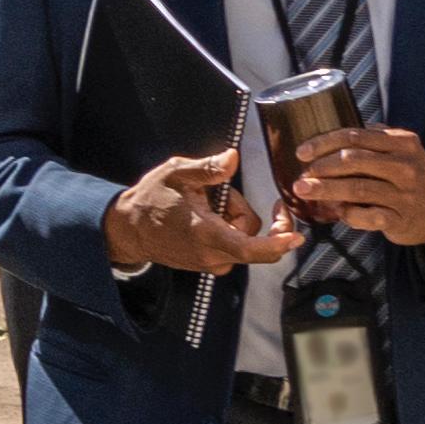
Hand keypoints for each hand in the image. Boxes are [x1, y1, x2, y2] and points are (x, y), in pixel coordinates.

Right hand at [105, 146, 296, 280]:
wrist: (129, 229)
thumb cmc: (151, 200)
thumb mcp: (176, 173)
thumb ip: (207, 168)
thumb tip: (232, 158)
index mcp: (206, 233)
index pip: (250, 247)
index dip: (277, 243)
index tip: (296, 236)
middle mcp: (211, 255)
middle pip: (254, 241)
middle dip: (246, 213)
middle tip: (223, 193)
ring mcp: (210, 263)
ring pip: (243, 241)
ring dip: (234, 220)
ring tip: (205, 204)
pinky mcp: (208, 265)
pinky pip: (233, 247)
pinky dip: (228, 229)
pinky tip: (206, 216)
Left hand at [291, 123, 424, 251]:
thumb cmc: (417, 176)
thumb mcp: (405, 149)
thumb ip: (376, 138)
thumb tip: (336, 132)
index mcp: (401, 143)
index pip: (355, 137)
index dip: (324, 142)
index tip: (302, 151)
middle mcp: (404, 166)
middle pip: (353, 160)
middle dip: (321, 166)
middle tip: (300, 174)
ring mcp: (403, 194)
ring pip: (356, 188)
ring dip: (326, 190)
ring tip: (304, 190)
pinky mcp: (400, 219)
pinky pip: (367, 216)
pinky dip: (348, 214)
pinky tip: (338, 212)